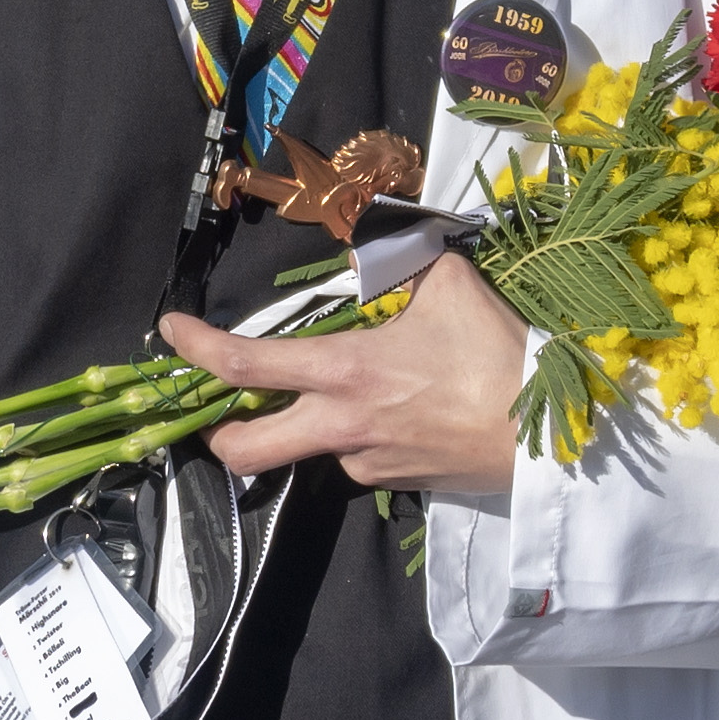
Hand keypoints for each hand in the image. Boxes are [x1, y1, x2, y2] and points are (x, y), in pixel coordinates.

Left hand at [165, 253, 523, 495]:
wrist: (549, 435)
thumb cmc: (496, 354)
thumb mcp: (447, 283)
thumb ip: (402, 258)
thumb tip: (381, 235)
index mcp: (342, 372)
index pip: (244, 365)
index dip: (196, 348)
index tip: (169, 331)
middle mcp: (339, 426)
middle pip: (245, 450)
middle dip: (218, 436)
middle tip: (219, 413)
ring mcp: (365, 463)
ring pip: (312, 448)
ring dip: (314, 423)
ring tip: (363, 391)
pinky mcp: (395, 483)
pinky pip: (359, 458)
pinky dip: (363, 434)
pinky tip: (405, 412)